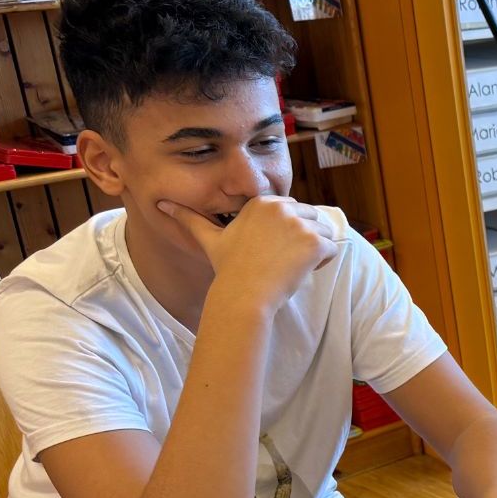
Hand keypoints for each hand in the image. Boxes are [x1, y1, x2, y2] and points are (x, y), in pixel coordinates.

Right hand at [157, 195, 340, 309]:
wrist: (244, 295)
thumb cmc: (229, 269)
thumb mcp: (209, 239)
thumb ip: (190, 219)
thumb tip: (163, 204)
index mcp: (262, 202)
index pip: (292, 210)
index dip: (287, 232)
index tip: (271, 251)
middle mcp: (282, 207)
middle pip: (312, 218)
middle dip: (304, 239)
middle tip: (282, 261)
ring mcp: (300, 224)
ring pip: (324, 233)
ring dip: (314, 251)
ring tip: (290, 266)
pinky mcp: (315, 242)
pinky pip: (333, 248)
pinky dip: (324, 262)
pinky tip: (301, 271)